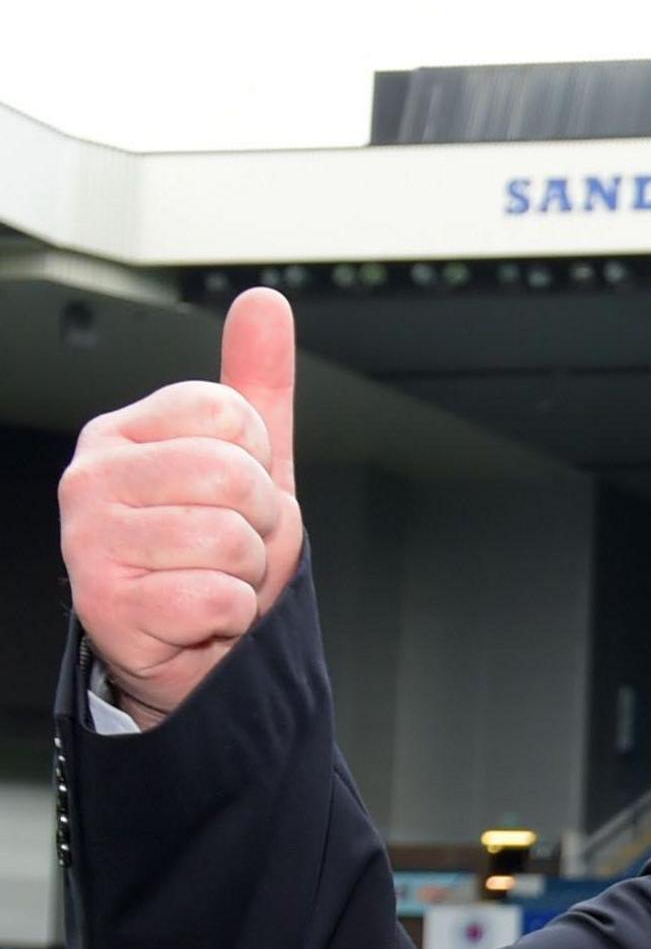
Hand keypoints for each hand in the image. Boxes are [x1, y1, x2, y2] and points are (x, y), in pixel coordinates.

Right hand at [58, 289, 305, 726]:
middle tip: (230, 546)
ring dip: (246, 572)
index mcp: (122, 431)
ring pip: (229, 539)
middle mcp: (90, 477)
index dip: (259, 462)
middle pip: (233, 476)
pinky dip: (229, 614)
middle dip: (261, 523)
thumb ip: (255, 381)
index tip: (236, 494)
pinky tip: (196, 615)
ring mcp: (87, 540)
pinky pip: (217, 596)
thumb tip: (264, 302)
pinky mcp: (104, 604)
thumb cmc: (214, 551)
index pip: (227, 413)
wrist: (193, 646)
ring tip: (211, 578)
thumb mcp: (247, 460)